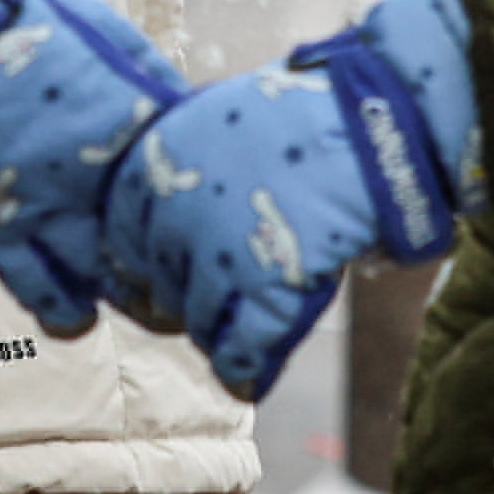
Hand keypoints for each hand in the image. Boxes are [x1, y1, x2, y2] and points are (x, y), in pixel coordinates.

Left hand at [99, 0, 485, 400]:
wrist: (373, 118)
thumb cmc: (305, 112)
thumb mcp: (218, 119)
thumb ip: (187, 167)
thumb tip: (170, 211)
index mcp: (155, 162)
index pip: (120, 240)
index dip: (137, 269)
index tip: (151, 283)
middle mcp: (173, 208)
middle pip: (156, 283)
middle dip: (172, 304)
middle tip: (191, 315)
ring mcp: (218, 251)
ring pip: (195, 320)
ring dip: (210, 337)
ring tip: (227, 344)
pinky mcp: (266, 287)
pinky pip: (241, 346)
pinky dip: (244, 371)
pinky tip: (248, 382)